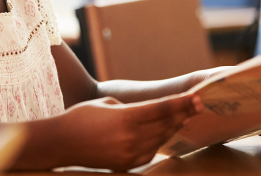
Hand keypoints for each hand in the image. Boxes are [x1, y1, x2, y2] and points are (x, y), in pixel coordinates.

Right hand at [57, 94, 201, 170]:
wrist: (61, 143)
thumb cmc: (80, 117)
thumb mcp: (106, 103)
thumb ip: (131, 107)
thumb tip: (149, 112)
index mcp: (125, 118)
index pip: (161, 109)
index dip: (181, 102)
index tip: (196, 97)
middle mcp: (130, 138)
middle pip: (165, 124)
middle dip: (184, 113)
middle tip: (199, 104)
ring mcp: (129, 154)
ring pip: (160, 139)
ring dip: (174, 127)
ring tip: (186, 117)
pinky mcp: (126, 165)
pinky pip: (150, 152)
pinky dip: (160, 141)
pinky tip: (166, 133)